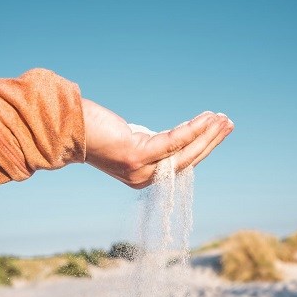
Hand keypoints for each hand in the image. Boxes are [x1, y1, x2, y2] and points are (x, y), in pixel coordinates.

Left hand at [82, 99, 233, 188]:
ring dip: (207, 134)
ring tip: (223, 119)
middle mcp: (144, 179)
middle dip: (211, 141)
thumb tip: (175, 137)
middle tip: (228, 123)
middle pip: (188, 160)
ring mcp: (140, 170)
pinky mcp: (136, 156)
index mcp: (144, 178)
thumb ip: (152, 144)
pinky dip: (193, 129)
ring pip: (184, 153)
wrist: (68, 127)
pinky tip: (206, 118)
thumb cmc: (97, 130)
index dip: (203, 148)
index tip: (218, 130)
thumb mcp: (131, 140)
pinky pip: (173, 142)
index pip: (182, 164)